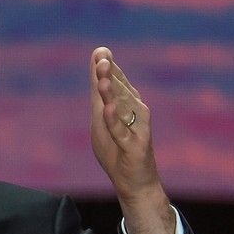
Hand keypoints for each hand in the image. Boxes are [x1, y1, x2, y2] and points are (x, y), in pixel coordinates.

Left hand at [90, 47, 173, 233]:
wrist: (135, 182)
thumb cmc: (117, 151)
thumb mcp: (102, 123)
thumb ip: (101, 98)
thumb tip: (98, 72)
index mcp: (123, 106)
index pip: (114, 83)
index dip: (106, 67)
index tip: (100, 51)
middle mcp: (132, 113)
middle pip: (119, 91)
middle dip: (110, 75)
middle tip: (102, 58)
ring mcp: (135, 128)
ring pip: (122, 108)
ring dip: (112, 94)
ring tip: (102, 79)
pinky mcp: (135, 145)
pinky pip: (122, 132)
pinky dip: (114, 121)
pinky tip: (108, 109)